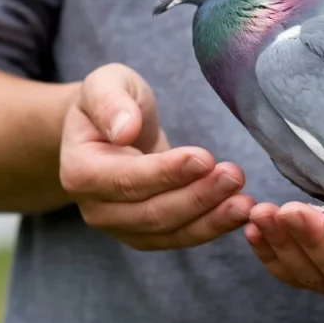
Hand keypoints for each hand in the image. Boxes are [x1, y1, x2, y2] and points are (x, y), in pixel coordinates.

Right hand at [60, 63, 253, 249]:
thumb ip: (111, 102)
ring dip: (210, 219)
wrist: (116, 127)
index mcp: (79, 170)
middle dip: (197, 197)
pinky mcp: (146, 235)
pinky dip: (212, 227)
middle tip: (234, 176)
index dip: (166, 173)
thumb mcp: (106, 84)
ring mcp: (120, 227)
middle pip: (150, 213)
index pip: (126, 180)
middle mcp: (95, 208)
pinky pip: (180, 238)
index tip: (203, 158)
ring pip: (169, 232)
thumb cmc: (113, 101)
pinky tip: (239, 212)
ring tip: (244, 201)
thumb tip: (124, 130)